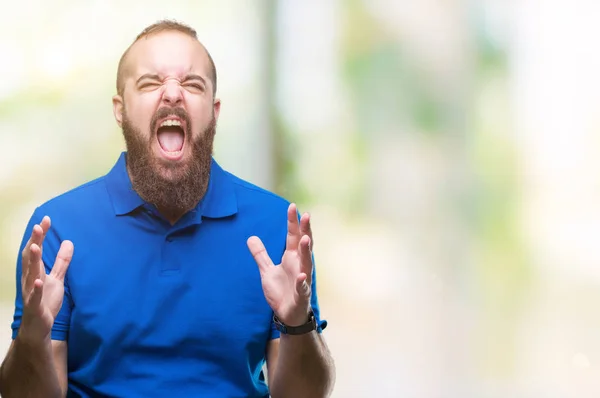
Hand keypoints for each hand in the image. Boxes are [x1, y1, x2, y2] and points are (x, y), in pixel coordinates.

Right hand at [19, 216, 73, 342]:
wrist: (37, 327)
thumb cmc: (44, 301)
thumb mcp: (57, 279)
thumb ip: (62, 262)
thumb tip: (69, 242)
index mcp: (36, 272)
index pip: (37, 250)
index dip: (41, 235)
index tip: (47, 220)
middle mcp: (30, 279)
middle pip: (31, 258)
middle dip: (34, 241)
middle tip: (38, 226)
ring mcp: (30, 293)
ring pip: (30, 274)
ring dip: (32, 260)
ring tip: (35, 246)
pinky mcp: (34, 307)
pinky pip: (33, 297)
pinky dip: (35, 289)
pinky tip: (38, 281)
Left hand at [248, 203, 313, 326]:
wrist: (288, 315)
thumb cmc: (281, 291)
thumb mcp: (267, 270)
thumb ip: (261, 254)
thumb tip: (251, 237)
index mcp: (292, 258)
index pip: (293, 236)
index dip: (293, 223)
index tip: (292, 206)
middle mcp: (300, 265)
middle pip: (304, 245)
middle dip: (305, 230)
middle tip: (306, 215)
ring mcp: (302, 279)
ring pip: (306, 263)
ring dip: (306, 251)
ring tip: (305, 239)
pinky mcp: (301, 294)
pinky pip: (302, 287)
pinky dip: (302, 281)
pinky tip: (302, 275)